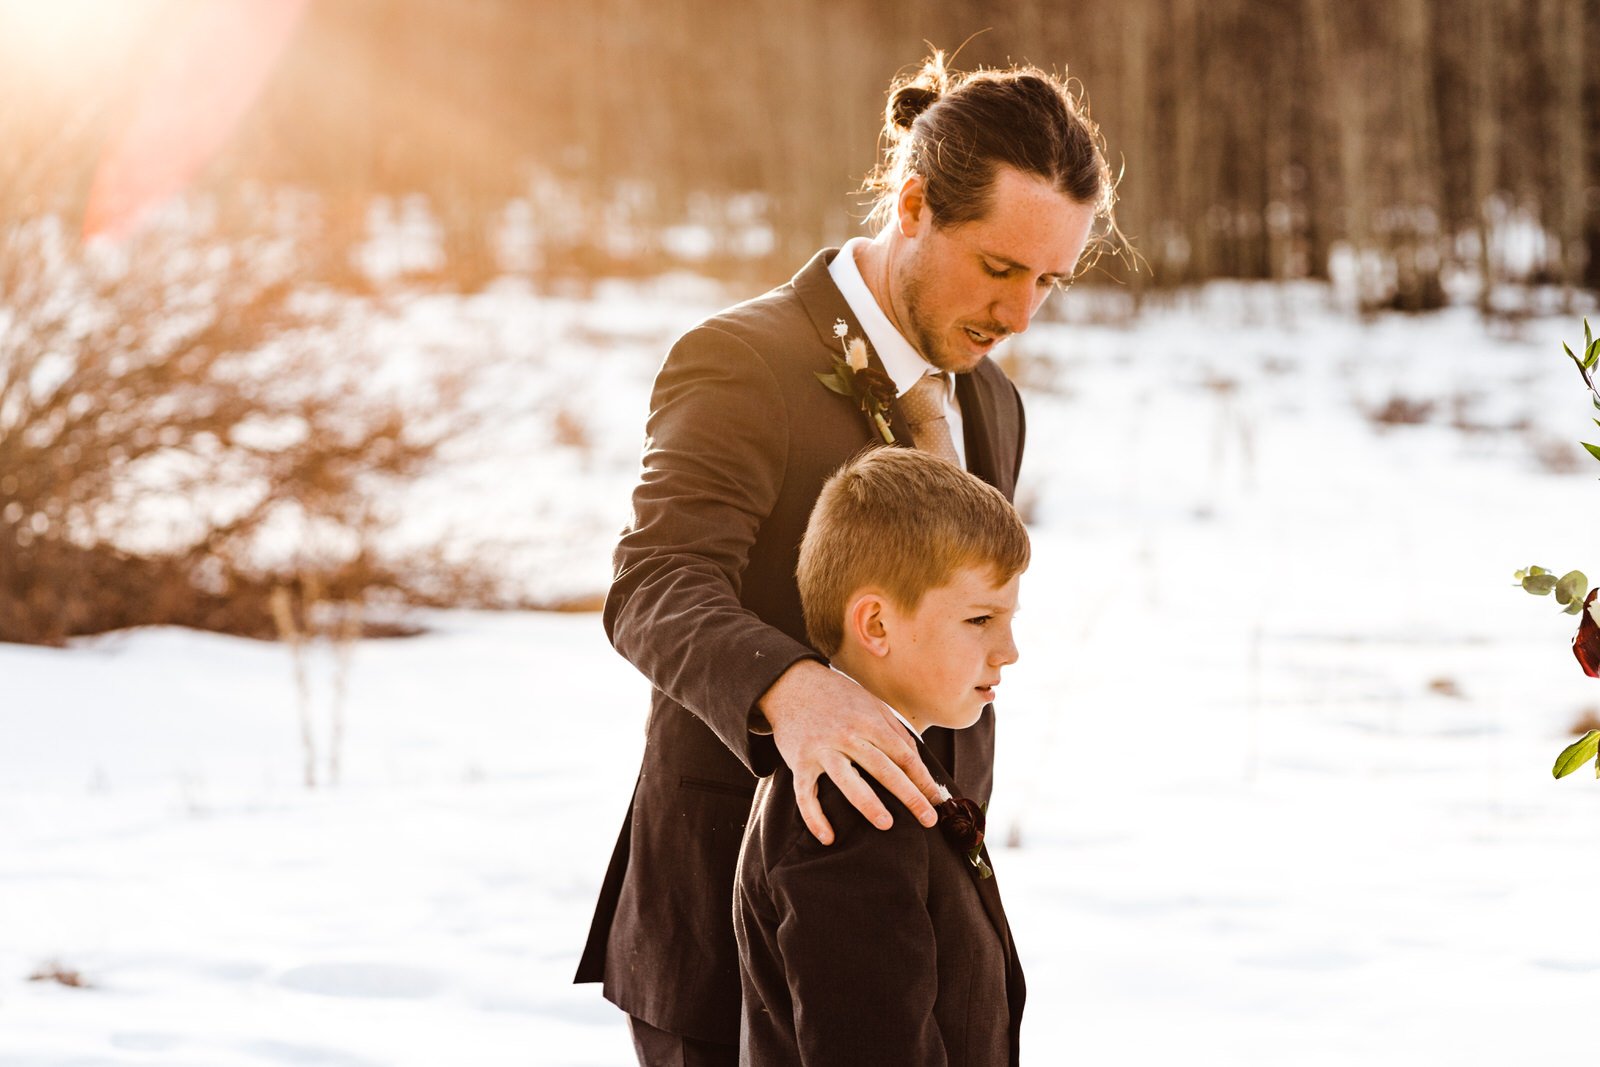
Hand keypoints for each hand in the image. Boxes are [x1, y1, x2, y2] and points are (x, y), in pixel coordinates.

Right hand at [757, 659, 942, 844]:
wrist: (791, 683)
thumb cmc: (837, 696)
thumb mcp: (870, 703)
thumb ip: (894, 729)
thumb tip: (917, 760)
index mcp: (869, 722)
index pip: (903, 755)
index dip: (923, 779)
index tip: (937, 800)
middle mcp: (847, 735)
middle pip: (884, 769)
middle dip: (909, 796)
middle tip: (928, 819)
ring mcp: (822, 749)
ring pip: (848, 781)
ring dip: (868, 804)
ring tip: (886, 824)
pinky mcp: (798, 761)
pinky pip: (805, 794)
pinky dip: (815, 817)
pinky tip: (828, 837)